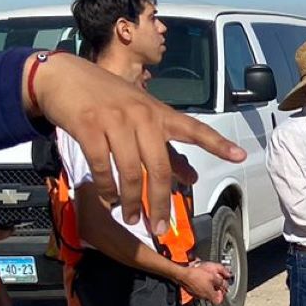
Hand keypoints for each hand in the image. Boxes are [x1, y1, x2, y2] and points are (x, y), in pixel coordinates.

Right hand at [28, 54, 243, 233]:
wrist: (65, 76)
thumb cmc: (108, 100)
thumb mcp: (141, 117)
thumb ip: (166, 149)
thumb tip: (191, 178)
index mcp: (159, 114)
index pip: (195, 129)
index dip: (218, 143)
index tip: (240, 155)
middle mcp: (142, 116)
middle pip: (159, 167)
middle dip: (162, 203)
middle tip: (160, 229)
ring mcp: (115, 119)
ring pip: (131, 171)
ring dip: (132, 201)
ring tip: (130, 218)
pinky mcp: (89, 126)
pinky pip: (102, 166)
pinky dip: (106, 188)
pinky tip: (108, 200)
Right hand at [178, 260, 230, 304]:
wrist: (182, 274)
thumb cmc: (196, 276)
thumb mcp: (213, 276)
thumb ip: (220, 281)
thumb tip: (224, 283)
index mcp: (209, 295)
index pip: (218, 301)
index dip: (222, 295)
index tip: (222, 289)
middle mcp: (203, 297)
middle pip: (212, 296)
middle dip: (215, 289)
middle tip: (215, 282)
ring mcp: (196, 295)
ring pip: (205, 292)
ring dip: (208, 286)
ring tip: (208, 278)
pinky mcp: (191, 291)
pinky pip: (199, 289)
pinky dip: (201, 285)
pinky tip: (200, 278)